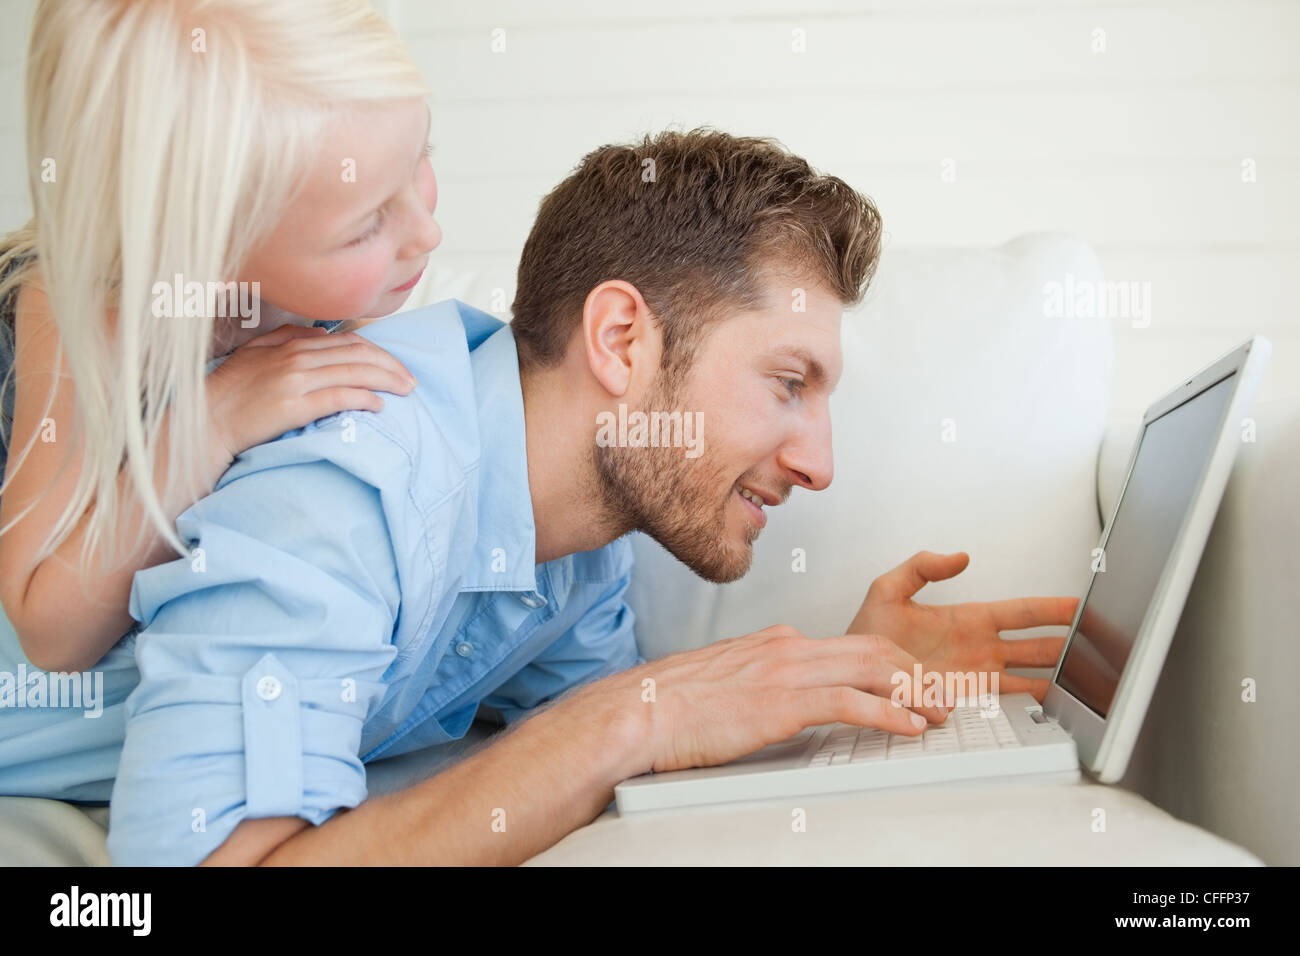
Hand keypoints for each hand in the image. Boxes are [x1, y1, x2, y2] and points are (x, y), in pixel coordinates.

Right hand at [205, 323, 415, 464]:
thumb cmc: (230, 391)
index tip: (395, 364)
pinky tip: (379, 405)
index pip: (348, 341)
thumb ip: (288, 339)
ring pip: (355, 372)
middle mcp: (296, 357)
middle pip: (358, 354)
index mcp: (291, 343)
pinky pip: (340, 397)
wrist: (205, 419)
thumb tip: (321, 335)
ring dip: (387, 380)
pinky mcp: (294, 406)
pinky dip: (364, 398)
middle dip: (390, 365)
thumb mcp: (256, 353)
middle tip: (411, 380)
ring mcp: (295, 380)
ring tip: (405, 391)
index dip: (378, 351)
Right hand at [575, 625, 951, 775]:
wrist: (641, 711)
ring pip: (872, 668)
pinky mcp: (783, 702)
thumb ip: (755, 678)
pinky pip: (851, 703)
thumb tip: (770, 693)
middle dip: (913, 670)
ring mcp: (787, 672)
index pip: (848, 642)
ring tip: (936, 713)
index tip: (909, 680)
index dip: (888, 661)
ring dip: (913, 692)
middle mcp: (787, 647)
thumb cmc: (670, 703)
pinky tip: (908, 727)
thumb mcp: (722, 679)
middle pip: (872, 647)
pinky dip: (889, 713)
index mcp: (774, 642)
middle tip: (938, 696)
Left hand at [847, 551, 1078, 702]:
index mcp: (970, 619)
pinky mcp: (965, 699)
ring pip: (1031, 675)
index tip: (1081, 605)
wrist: (848, 671)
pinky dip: (1032, 703)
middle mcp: (980, 648)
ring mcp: (976, 675)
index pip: (1022, 612)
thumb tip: (958, 557)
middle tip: (1101, 643)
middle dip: (1069, 643)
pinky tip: (1053, 705)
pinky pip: (1007, 702)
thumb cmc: (865, 632)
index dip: (1052, 609)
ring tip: (1089, 677)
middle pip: (1038, 645)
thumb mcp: (889, 589)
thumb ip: (921, 567)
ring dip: (1058, 674)